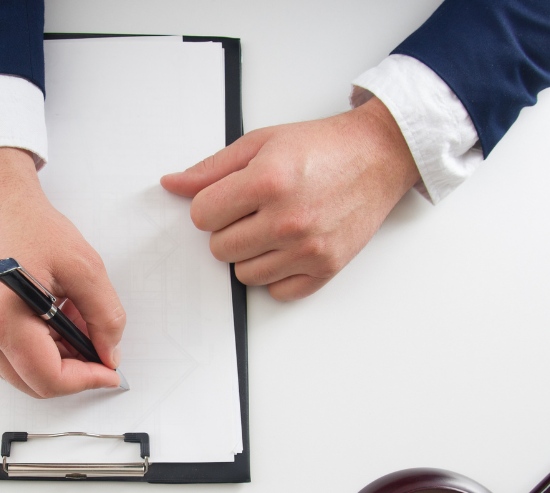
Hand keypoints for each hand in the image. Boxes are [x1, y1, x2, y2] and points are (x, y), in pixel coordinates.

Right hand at [0, 147, 125, 397]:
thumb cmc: (28, 224)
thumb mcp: (84, 267)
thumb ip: (105, 316)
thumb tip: (110, 352)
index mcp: (2, 320)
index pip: (50, 379)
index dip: (87, 380)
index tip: (110, 372)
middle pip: (35, 384)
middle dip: (74, 372)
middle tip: (99, 348)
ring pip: (24, 375)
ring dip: (57, 361)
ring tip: (75, 323)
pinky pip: (11, 359)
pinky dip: (40, 351)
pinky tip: (56, 321)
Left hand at [160, 97, 419, 299]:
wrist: (377, 156)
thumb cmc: (322, 147)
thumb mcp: (260, 143)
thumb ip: (211, 169)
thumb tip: (172, 185)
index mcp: (267, 182)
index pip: (201, 216)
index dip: (211, 205)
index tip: (230, 197)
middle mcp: (288, 219)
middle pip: (219, 249)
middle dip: (229, 229)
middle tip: (254, 211)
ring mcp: (308, 248)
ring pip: (244, 274)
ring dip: (251, 254)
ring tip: (272, 227)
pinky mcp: (326, 268)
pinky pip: (277, 291)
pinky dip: (277, 274)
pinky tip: (288, 247)